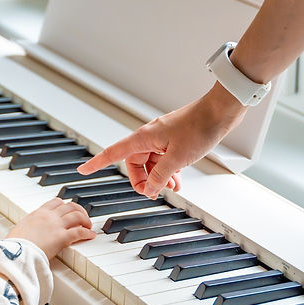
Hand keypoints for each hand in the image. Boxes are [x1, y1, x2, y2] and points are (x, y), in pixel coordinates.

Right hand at [7, 198, 94, 258]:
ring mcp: (57, 226)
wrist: (16, 252)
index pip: (56, 201)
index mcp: (38, 213)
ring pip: (77, 215)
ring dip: (85, 220)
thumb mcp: (20, 230)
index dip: (65, 205)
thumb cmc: (14, 245)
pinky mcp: (62, 237)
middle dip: (79, 210)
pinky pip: (79, 231)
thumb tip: (27, 232)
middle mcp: (49, 216)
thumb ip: (28, 227)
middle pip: (70, 206)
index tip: (68, 209)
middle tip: (82, 217)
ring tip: (88, 226)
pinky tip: (90, 235)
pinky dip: (87, 233)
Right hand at [77, 84, 246, 197]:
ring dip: (159, 178)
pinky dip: (169, 171)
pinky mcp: (175, 139)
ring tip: (173, 188)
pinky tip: (178, 180)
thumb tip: (151, 188)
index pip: (113, 152)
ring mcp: (163, 138)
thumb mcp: (178, 158)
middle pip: (135, 163)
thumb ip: (161, 175)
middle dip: (143, 180)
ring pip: (152, 163)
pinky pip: (165, 159)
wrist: (221, 111)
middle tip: (154, 193)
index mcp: (144, 138)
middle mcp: (150, 137)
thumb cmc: (199, 126)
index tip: (83, 170)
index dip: (97, 162)